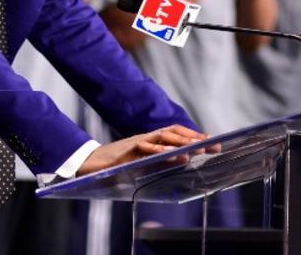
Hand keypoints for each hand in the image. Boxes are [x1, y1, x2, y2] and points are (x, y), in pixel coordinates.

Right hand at [76, 125, 208, 175]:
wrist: (87, 165)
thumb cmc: (115, 166)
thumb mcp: (141, 164)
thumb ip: (158, 162)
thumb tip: (181, 162)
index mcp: (150, 142)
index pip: (175, 135)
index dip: (193, 137)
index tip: (212, 142)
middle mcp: (145, 139)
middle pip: (172, 133)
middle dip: (193, 139)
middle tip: (213, 146)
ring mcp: (135, 144)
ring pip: (161, 138)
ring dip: (180, 143)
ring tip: (196, 149)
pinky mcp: (125, 153)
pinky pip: (143, 149)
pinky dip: (159, 151)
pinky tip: (172, 155)